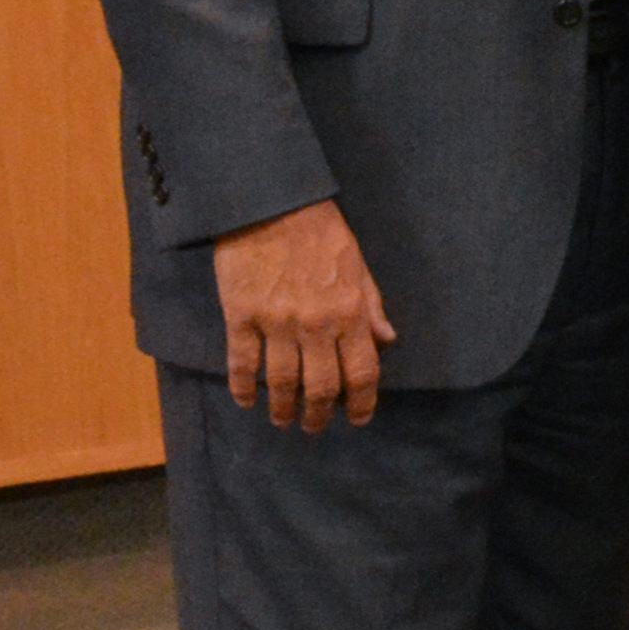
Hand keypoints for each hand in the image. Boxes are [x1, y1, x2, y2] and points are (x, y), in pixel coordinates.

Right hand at [215, 199, 395, 430]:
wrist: (270, 203)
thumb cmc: (319, 231)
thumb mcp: (357, 264)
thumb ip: (371, 305)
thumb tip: (387, 340)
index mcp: (349, 312)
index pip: (363, 372)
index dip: (362, 402)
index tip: (358, 418)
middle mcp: (316, 325)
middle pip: (321, 386)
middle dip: (320, 415)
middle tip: (314, 426)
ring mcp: (276, 323)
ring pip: (281, 383)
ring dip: (282, 408)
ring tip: (282, 420)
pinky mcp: (241, 316)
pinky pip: (242, 363)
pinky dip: (242, 388)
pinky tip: (245, 400)